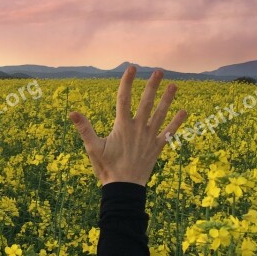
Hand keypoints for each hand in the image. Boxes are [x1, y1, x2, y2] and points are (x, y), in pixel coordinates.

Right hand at [69, 66, 186, 186]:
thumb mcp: (92, 148)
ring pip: (160, 114)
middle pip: (146, 102)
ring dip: (167, 100)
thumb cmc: (106, 168)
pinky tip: (184, 112)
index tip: (131, 68)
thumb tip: (72, 113)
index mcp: (122, 126)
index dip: (127, 82)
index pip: (124, 98)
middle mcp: (138, 128)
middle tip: (159, 71)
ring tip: (174, 85)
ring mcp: (149, 137)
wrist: (124, 188)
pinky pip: (169, 132)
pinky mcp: (157, 147)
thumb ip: (84, 128)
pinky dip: (177, 123)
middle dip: (152, 85)